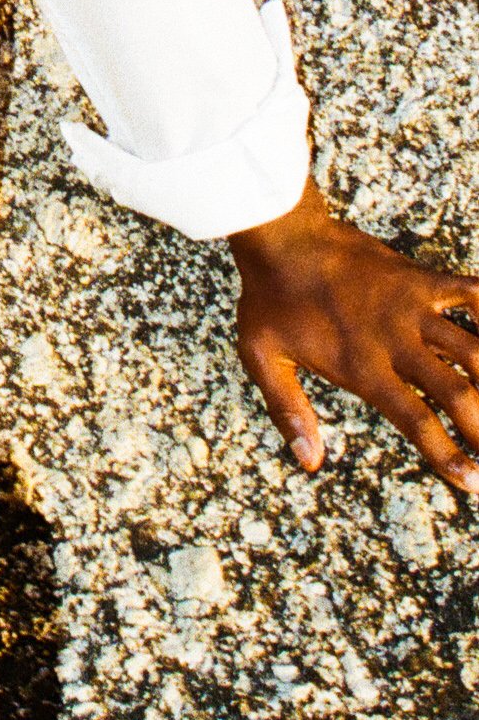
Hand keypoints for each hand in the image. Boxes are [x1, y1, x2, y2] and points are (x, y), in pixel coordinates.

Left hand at [232, 179, 478, 494]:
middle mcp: (394, 341)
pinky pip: (470, 292)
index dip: (449, 456)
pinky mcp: (419, 278)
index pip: (416, 422)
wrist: (282, 235)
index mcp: (362, 367)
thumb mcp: (262, 358)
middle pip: (457, 393)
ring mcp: (411, 307)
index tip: (474, 484)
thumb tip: (308, 461)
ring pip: (473, 349)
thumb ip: (288, 409)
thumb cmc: (269, 298)